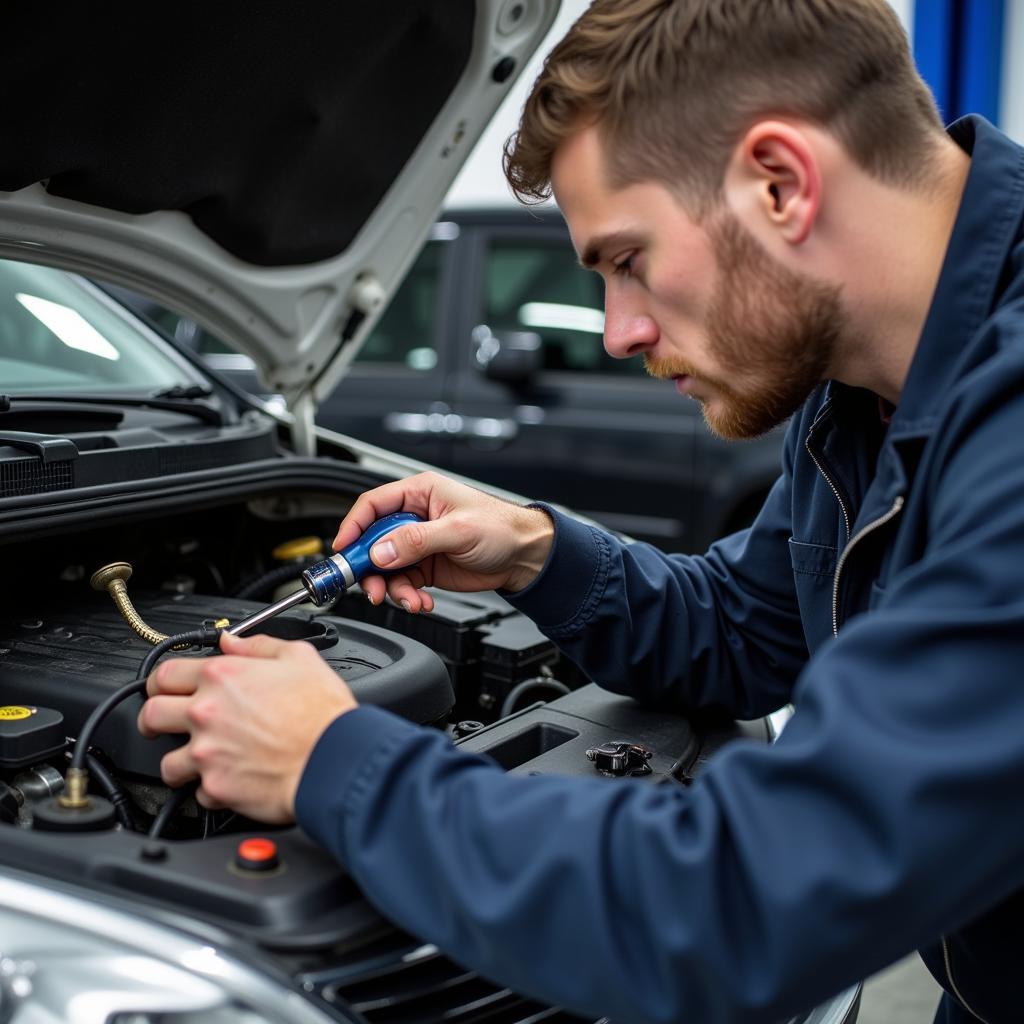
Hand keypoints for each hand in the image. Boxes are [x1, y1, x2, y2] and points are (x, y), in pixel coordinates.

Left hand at [137, 632, 356, 821]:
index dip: (162, 681)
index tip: (166, 689)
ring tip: (200, 761)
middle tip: (165, 725)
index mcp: (222, 677)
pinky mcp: (215, 787)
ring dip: (181, 761)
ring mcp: (206, 753)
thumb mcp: (299, 658)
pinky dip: (212, 789)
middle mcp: (206, 713)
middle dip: (154, 720)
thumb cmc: (322, 713)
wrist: (334, 759)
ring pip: (166, 763)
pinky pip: (198, 792)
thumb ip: (257, 645)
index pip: (164, 674)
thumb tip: (232, 641)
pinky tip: (232, 779)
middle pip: (149, 715)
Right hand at [334, 472, 554, 611]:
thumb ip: (417, 541)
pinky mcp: (424, 567)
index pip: (373, 505)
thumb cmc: (500, 528)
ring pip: (385, 568)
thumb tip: (382, 552)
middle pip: (373, 541)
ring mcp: (417, 544)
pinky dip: (408, 597)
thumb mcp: (457, 530)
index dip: (354, 526)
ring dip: (392, 588)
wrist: (524, 556)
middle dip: (369, 568)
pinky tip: (422, 602)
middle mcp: (413, 517)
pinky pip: (402, 584)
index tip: (343, 549)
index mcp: (419, 494)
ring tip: (409, 600)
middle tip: (370, 587)